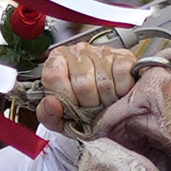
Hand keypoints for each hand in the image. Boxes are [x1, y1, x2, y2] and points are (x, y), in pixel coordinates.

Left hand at [37, 35, 155, 141]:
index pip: (53, 76)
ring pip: (104, 82)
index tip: (72, 105)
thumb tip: (50, 103)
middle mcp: (78, 52)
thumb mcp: (61, 118)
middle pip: (82, 84)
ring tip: (104, 100)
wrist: (111, 107)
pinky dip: (122, 90)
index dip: (65, 97)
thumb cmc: (84, 107)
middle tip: (91, 107)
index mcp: (56, 62)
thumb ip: (47, 114)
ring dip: (107, 99)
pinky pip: (122, 75)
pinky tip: (116, 91)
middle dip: (89, 103)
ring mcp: (101, 52)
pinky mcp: (123, 56)